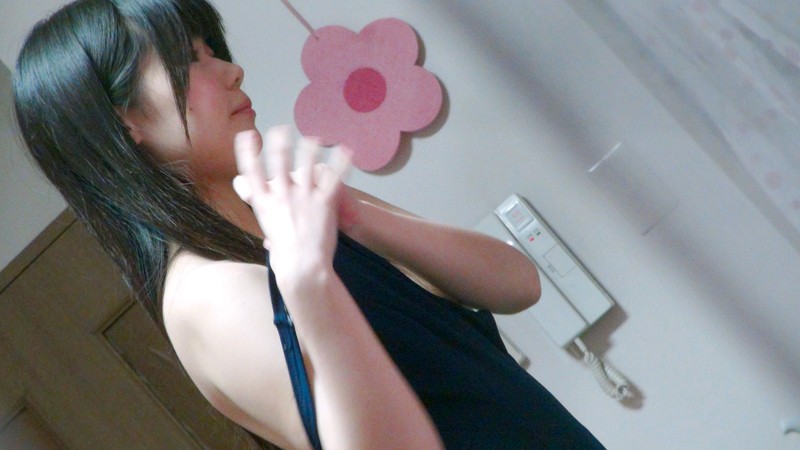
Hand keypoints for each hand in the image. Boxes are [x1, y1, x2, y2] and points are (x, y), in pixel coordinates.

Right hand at [233, 126, 350, 282]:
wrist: (303, 268)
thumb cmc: (286, 262)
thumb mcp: (271, 243)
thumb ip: (272, 235)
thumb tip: (271, 243)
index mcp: (264, 204)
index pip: (250, 172)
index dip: (247, 151)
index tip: (247, 137)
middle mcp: (281, 195)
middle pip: (277, 160)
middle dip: (279, 142)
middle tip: (281, 130)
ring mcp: (303, 196)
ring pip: (305, 163)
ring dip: (308, 148)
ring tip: (313, 138)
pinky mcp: (324, 202)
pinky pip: (333, 177)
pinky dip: (341, 163)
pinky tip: (345, 151)